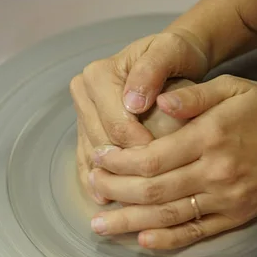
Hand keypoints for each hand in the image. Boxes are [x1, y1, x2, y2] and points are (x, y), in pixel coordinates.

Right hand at [69, 29, 209, 203]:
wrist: (170, 56)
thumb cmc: (174, 54)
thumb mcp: (170, 51)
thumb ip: (153, 71)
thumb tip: (134, 103)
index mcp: (98, 75)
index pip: (117, 124)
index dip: (141, 148)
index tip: (167, 164)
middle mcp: (83, 92)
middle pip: (102, 143)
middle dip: (127, 168)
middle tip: (155, 190)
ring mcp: (82, 112)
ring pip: (93, 155)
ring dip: (109, 181)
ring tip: (131, 206)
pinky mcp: (85, 127)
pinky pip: (86, 158)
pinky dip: (96, 179)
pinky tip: (106, 199)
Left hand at [88, 75, 256, 248]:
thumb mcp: (233, 87)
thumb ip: (193, 94)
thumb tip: (157, 98)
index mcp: (209, 136)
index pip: (152, 156)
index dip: (119, 161)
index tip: (100, 157)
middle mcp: (215, 171)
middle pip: (152, 189)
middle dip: (115, 190)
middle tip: (92, 187)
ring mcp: (225, 198)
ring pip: (168, 215)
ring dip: (129, 221)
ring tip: (100, 223)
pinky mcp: (235, 216)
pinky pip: (196, 232)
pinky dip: (167, 239)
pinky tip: (142, 240)